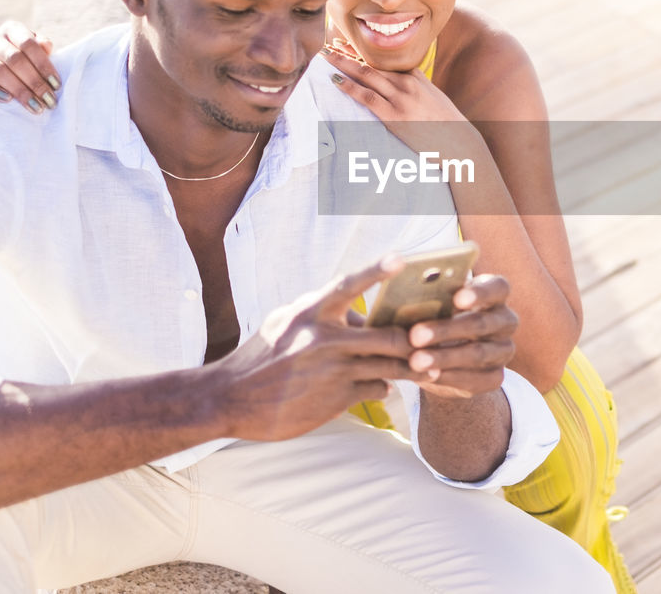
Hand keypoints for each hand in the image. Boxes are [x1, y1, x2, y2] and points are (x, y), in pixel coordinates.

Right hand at [0, 20, 59, 114]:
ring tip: (35, 106)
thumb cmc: (24, 64)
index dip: (43, 65)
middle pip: (14, 59)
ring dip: (19, 90)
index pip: (28, 43)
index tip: (56, 85)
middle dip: (34, 81)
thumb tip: (46, 45)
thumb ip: (41, 50)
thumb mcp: (36, 55)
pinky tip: (8, 100)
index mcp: (11, 29)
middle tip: (49, 99)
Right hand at [210, 256, 430, 440]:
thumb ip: (323, 314)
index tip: (401, 259)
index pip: (348, 285)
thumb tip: (363, 313)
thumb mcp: (286, 323)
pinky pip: (377, 388)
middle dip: (415, 342)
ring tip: (423, 367)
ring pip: (391, 366)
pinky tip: (379, 386)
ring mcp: (332, 371)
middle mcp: (323, 339)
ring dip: (411, 368)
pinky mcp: (336, 400)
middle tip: (431, 340)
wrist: (229, 399)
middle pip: (391, 336)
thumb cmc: (262, 356)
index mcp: (310, 312)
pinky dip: (383, 387)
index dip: (377, 271)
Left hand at [322, 43, 481, 156]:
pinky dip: (349, 86)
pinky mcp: (395, 115)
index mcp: (416, 77)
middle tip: (329, 43)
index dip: (364, 50)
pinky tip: (335, 80)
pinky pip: (367, 97)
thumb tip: (403, 85)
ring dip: (343, 63)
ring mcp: (401, 98)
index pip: (384, 58)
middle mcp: (407, 83)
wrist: (460, 142)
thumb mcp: (433, 98)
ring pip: (366, 74)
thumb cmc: (447, 124)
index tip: (348, 42)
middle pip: (372, 62)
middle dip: (349, 51)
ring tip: (325, 56)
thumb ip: (417, 87)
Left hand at [405, 274, 517, 399]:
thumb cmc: (436, 316)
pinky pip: (475, 378)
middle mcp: (505, 320)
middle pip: (482, 322)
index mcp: (494, 293)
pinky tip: (428, 376)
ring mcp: (503, 350)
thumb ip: (427, 299)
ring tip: (415, 361)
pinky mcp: (495, 377)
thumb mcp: (433, 304)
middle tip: (415, 335)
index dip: (480, 293)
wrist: (444, 357)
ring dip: (444, 357)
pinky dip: (449, 377)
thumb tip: (404, 296)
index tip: (457, 299)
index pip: (498, 287)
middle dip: (446, 329)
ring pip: (477, 353)